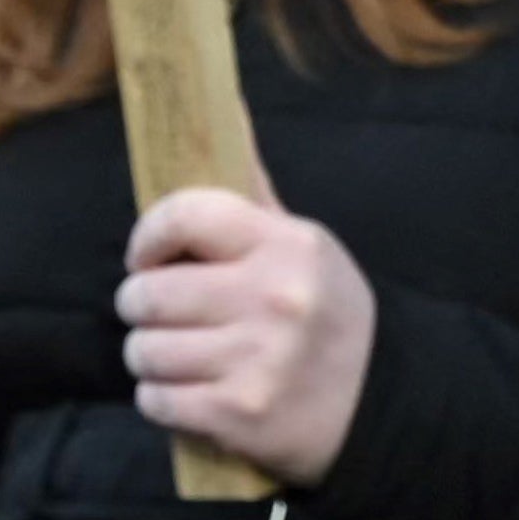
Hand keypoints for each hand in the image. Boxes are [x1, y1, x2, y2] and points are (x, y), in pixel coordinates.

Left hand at [119, 187, 375, 482]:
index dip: (148, 236)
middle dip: (140, 305)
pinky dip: (159, 398)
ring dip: (148, 356)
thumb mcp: (303, 245)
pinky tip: (184, 392)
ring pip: (145, 351)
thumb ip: (253, 190)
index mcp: (286, 246)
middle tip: (160, 313)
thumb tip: (224, 105)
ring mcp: (256, 360)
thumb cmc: (325, 314)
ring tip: (173, 355)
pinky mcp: (239, 414)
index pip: (185, 216)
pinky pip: (156, 401)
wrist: (378, 403)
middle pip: (149, 294)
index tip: (146, 257)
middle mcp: (272, 299)